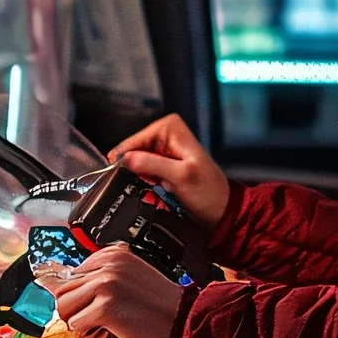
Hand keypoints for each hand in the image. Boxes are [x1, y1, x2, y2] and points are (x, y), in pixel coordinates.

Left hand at [38, 244, 184, 337]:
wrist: (186, 323)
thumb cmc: (161, 308)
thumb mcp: (129, 280)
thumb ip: (100, 278)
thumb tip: (57, 286)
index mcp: (113, 254)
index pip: (71, 275)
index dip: (82, 297)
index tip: (101, 305)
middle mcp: (109, 264)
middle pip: (63, 290)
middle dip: (77, 310)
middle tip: (103, 319)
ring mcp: (107, 283)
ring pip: (64, 307)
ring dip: (80, 322)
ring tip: (106, 324)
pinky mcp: (106, 307)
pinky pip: (77, 325)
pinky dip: (90, 333)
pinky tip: (112, 330)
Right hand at [109, 113, 229, 229]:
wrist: (220, 209)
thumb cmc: (208, 192)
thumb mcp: (180, 177)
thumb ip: (152, 164)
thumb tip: (125, 158)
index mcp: (170, 128)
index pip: (134, 140)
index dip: (124, 158)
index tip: (117, 175)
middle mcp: (166, 133)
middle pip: (133, 149)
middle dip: (132, 168)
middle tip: (137, 185)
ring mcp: (164, 148)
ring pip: (135, 161)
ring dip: (137, 176)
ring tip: (148, 187)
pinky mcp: (163, 163)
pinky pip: (143, 169)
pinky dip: (143, 180)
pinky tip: (151, 188)